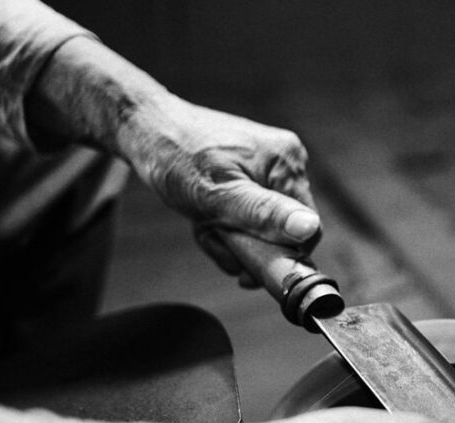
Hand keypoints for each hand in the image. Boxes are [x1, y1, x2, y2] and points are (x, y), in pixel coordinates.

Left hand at [27, 37, 318, 284]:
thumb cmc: (174, 157)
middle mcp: (286, 161)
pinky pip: (252, 214)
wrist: (146, 129)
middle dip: (247, 244)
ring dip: (232, 237)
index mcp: (286, 161)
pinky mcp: (254, 172)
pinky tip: (206, 217)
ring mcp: (270, 166)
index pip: (308, 228)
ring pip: (265, 227)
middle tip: (212, 234)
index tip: (244, 262)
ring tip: (203, 224)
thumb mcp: (217, 196)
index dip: (280, 253)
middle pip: (284, 231)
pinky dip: (228, 224)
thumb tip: (308, 228)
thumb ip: (264, 214)